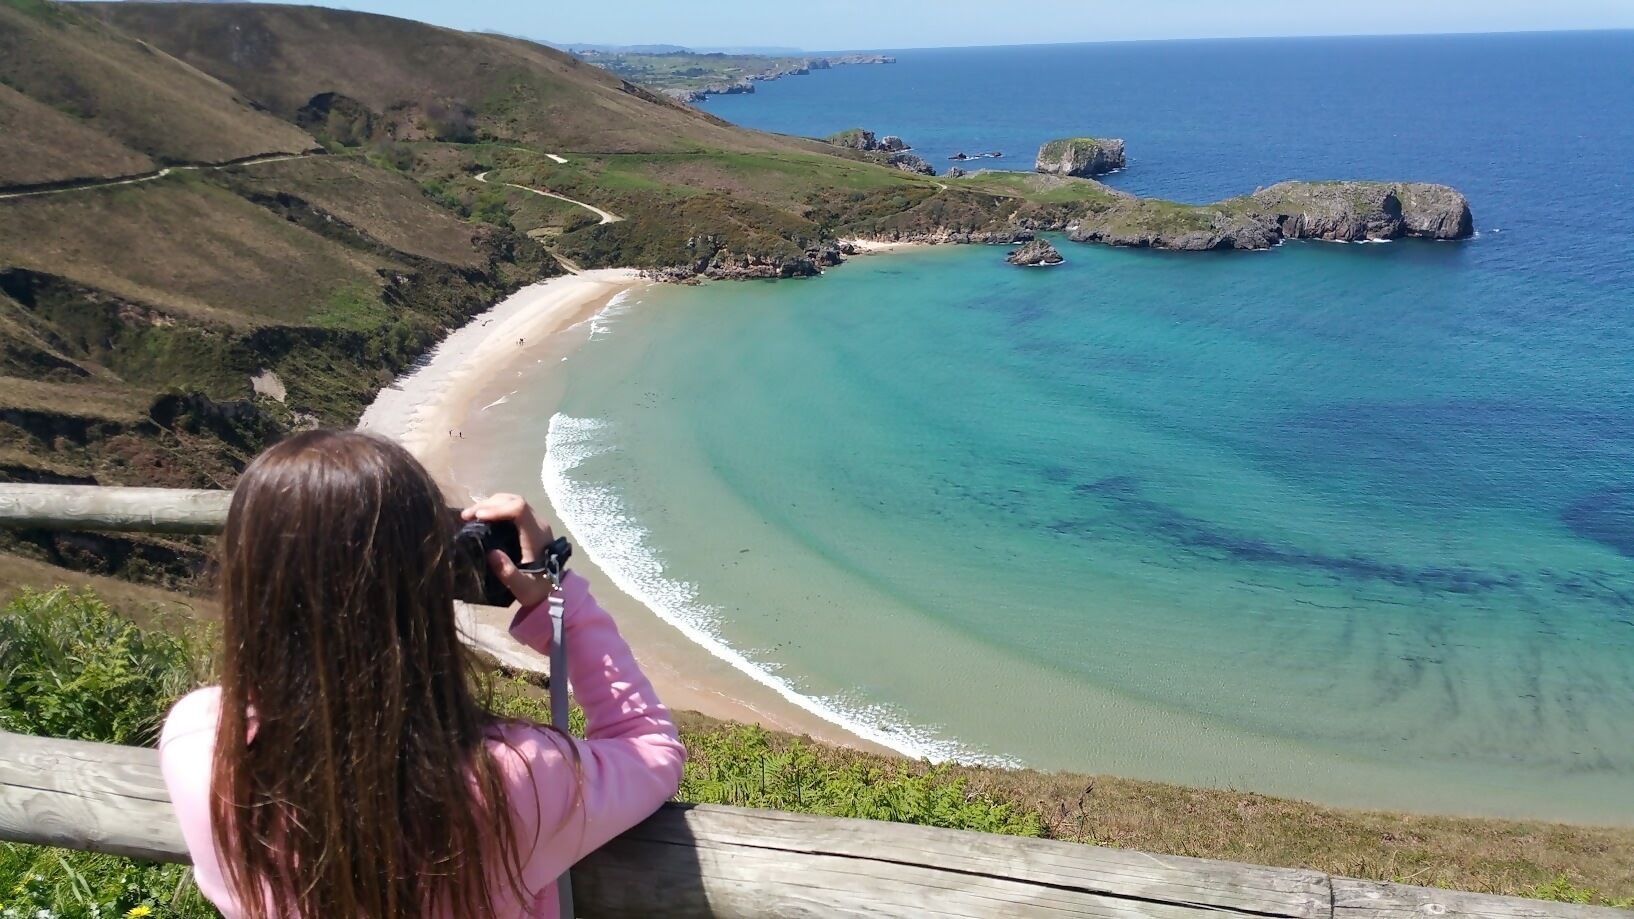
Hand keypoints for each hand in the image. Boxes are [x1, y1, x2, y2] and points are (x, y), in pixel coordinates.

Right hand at [461, 493, 556, 607]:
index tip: (477, 517)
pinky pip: (512, 508)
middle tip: (466, 516)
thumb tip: (492, 553)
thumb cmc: (538, 589)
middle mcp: (538, 523)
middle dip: (488, 504)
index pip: (519, 509)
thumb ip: (508, 572)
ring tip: (470, 515)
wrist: (555, 591)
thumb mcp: (523, 587)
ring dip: (490, 504)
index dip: (497, 509)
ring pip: (513, 501)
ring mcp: (535, 522)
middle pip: (514, 500)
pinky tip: (481, 518)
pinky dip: (495, 509)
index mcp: (537, 534)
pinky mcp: (530, 525)